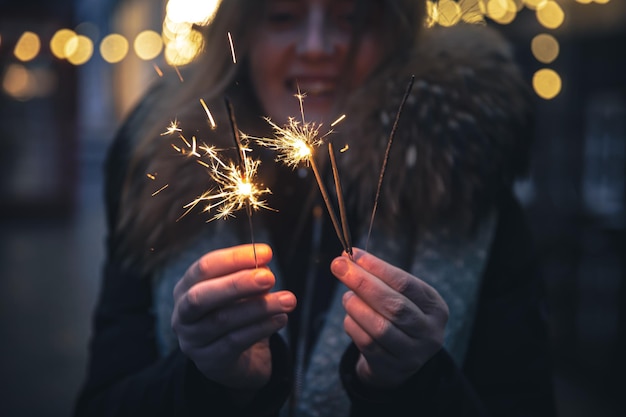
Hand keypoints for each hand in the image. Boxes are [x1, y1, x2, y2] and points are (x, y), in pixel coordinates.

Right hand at [171, 243, 296, 389]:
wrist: (239, 360)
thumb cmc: (238, 313)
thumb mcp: (243, 292)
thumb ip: (250, 276)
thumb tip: (263, 263)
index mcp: (186, 287)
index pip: (204, 267)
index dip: (234, 258)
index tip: (266, 252)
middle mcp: (181, 314)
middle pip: (201, 297)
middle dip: (237, 284)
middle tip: (269, 277)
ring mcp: (192, 341)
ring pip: (222, 320)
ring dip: (259, 307)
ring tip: (288, 300)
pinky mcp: (209, 362)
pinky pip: (235, 342)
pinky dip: (261, 328)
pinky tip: (281, 318)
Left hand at [330, 248, 448, 387]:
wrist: (398, 360)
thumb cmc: (397, 317)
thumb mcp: (399, 296)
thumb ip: (379, 278)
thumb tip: (345, 258)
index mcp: (436, 308)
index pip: (405, 283)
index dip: (377, 267)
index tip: (353, 253)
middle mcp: (430, 333)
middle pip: (394, 305)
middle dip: (362, 282)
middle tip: (339, 266)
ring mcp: (413, 355)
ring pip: (380, 327)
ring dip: (356, 306)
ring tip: (347, 296)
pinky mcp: (392, 369)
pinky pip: (367, 343)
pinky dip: (353, 325)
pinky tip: (350, 317)